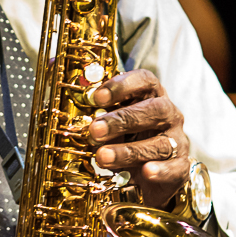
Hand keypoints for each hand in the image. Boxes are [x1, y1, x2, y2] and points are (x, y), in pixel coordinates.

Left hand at [87, 69, 189, 208]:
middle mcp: (167, 115)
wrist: (150, 174)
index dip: (122, 85)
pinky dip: (160, 170)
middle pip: (154, 109)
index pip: (145, 80)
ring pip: (159, 143)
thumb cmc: (125, 138)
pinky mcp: (180, 168)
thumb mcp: (106, 119)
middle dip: (123, 119)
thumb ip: (85, 96)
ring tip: (101, 157)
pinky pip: (174, 168)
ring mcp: (177, 141)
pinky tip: (146, 172)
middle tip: (94, 130)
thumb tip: (55, 62)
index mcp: (150, 96)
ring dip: (128, 150)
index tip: (96, 97)